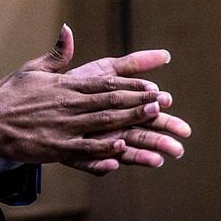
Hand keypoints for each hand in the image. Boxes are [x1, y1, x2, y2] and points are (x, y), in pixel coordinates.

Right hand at [0, 26, 166, 163]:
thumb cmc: (8, 94)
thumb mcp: (32, 68)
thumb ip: (56, 53)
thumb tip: (68, 30)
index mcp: (65, 85)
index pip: (104, 83)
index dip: (130, 85)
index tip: (150, 85)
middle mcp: (68, 104)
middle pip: (109, 101)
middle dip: (138, 101)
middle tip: (162, 100)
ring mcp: (63, 127)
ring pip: (103, 123)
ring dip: (129, 120)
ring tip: (152, 118)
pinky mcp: (55, 148)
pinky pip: (85, 149)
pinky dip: (104, 149)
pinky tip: (122, 148)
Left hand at [62, 25, 191, 174]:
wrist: (39, 105)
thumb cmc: (76, 86)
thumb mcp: (104, 71)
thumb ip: (132, 63)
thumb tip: (166, 54)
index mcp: (120, 108)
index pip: (145, 109)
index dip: (157, 107)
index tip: (169, 103)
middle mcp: (112, 128)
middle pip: (141, 132)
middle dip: (161, 137)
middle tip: (181, 143)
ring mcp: (96, 143)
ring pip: (123, 151)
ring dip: (141, 156)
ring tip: (159, 159)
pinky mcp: (76, 154)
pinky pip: (89, 162)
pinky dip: (100, 165)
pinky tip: (112, 166)